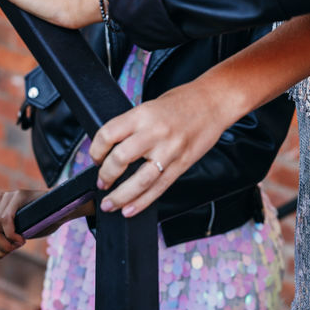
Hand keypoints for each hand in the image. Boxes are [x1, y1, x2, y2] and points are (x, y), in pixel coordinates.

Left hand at [0, 189, 40, 258]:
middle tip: (11, 251)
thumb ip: (0, 238)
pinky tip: (22, 239)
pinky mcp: (18, 195)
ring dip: (4, 245)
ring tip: (17, 246)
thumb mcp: (16, 233)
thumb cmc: (40, 223)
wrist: (63, 210)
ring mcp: (7, 196)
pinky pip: (6, 220)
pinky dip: (12, 236)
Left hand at [88, 82, 233, 216]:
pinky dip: (142, 201)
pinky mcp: (181, 164)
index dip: (96, 150)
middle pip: (120, 159)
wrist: (214, 102)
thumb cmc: (183, 101)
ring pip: (139, 181)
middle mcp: (154, 132)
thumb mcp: (151, 106)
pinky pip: (159, 188)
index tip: (95, 157)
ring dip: (120, 196)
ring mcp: (169, 150)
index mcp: (143, 114)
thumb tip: (113, 148)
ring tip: (110, 204)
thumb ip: (133, 126)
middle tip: (101, 182)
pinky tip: (130, 209)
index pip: (108, 134)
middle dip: (105, 175)